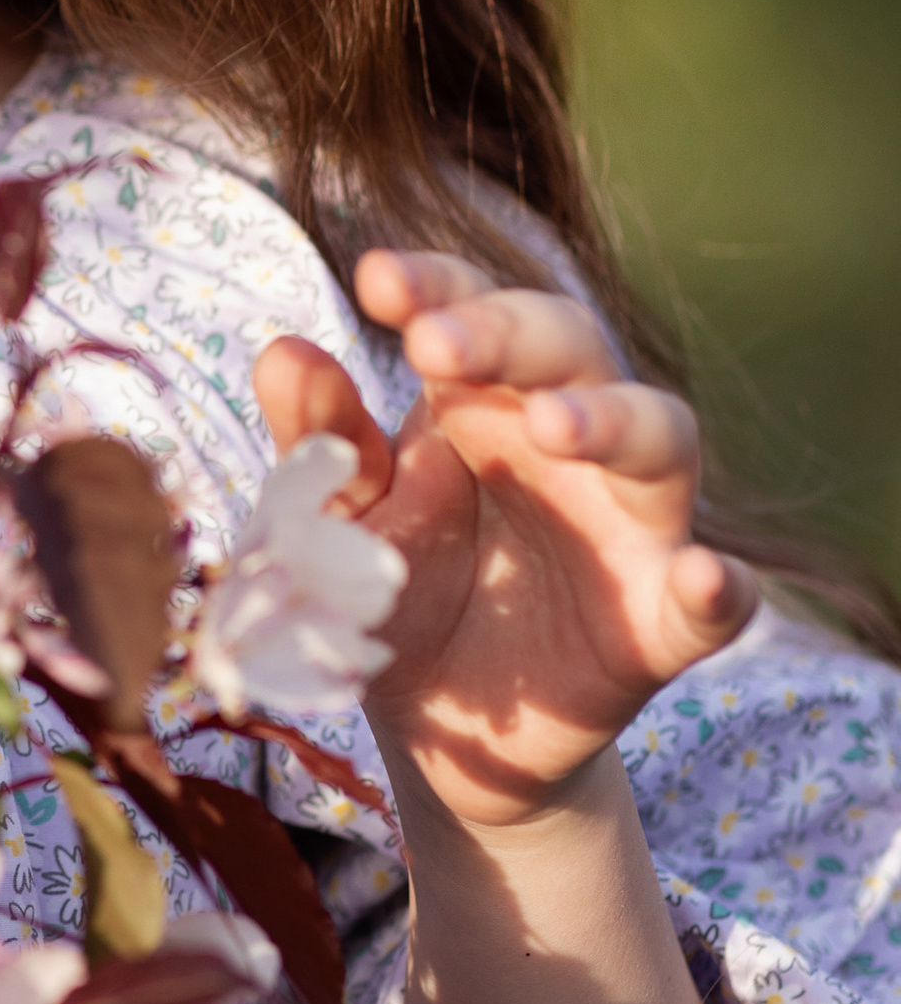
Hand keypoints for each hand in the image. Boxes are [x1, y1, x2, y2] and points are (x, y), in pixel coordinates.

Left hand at [256, 249, 757, 829]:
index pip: (470, 305)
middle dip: (506, 332)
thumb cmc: (394, 580)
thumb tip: (284, 352)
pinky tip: (702, 578)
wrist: (438, 721)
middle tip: (433, 345)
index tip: (376, 282)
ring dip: (613, 421)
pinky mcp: (658, 623)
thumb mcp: (342, 512)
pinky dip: (718, 586)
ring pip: (660, 436)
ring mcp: (624, 523)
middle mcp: (563, 437)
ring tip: (554, 425)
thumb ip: (319, 439)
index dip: (434, 284)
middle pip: (568, 345)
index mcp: (476, 394)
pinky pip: (712, 599)